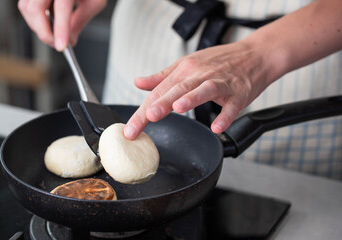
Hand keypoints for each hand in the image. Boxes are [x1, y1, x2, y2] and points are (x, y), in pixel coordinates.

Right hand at [18, 0, 106, 50]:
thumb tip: (70, 40)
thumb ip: (81, 20)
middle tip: (57, 44)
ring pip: (26, 8)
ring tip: (55, 34)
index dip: (61, 29)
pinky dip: (36, 18)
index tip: (62, 47)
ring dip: (38, 27)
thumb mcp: (94, 2)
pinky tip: (49, 22)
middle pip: (35, 9)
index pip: (62, 7)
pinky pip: (26, 5)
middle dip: (45, 33)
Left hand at [124, 40, 281, 139]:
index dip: (143, 111)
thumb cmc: (219, 61)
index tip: (130, 129)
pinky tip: (217, 127)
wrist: (254, 55)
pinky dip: (225, 116)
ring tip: (177, 109)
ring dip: (191, 99)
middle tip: (148, 117)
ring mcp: (220, 83)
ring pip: (203, 90)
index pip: (159, 92)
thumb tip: (138, 83)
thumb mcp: (186, 64)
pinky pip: (231, 106)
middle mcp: (199, 75)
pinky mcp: (238, 93)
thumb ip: (161, 77)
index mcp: (184, 70)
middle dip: (161, 104)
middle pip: (177, 90)